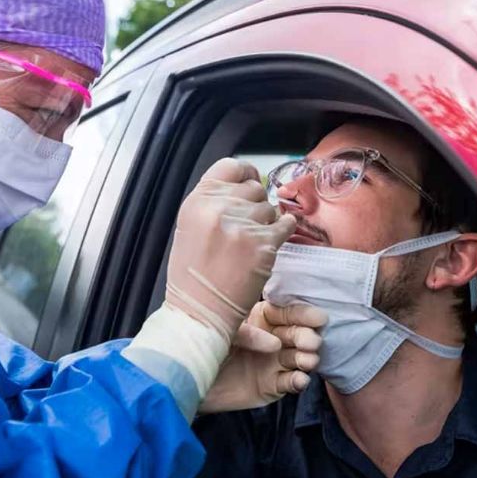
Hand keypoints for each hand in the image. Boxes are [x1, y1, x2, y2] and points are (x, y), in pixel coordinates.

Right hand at [165, 158, 296, 342]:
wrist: (200, 311)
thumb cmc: (193, 274)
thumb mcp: (191, 227)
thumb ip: (213, 203)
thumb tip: (244, 185)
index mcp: (197, 201)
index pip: (230, 166)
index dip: (246, 173)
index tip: (251, 182)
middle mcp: (219, 207)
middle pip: (254, 188)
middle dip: (255, 204)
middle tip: (249, 225)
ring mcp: (243, 225)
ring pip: (270, 208)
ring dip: (267, 221)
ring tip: (254, 241)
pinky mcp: (264, 244)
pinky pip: (286, 224)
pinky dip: (284, 229)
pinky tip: (274, 239)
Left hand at [199, 302, 326, 413]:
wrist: (188, 380)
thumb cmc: (203, 345)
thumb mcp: (222, 330)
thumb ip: (248, 334)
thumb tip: (274, 343)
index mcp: (263, 318)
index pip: (288, 313)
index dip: (304, 315)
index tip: (318, 318)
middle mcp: (273, 338)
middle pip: (297, 335)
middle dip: (307, 337)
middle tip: (311, 343)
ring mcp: (274, 362)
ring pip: (298, 358)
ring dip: (306, 359)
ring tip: (307, 361)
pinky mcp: (272, 385)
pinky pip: (290, 382)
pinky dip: (298, 381)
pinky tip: (300, 379)